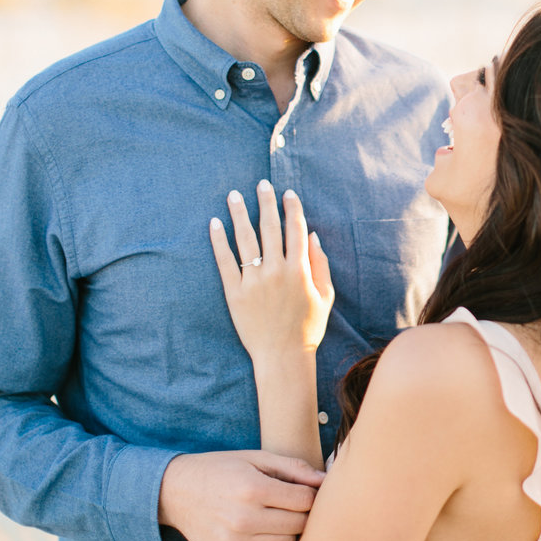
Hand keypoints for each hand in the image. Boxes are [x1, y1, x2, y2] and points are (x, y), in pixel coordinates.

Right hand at [158, 450, 324, 540]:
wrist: (174, 491)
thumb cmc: (220, 469)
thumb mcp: (255, 457)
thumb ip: (293, 467)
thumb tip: (324, 479)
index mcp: (252, 489)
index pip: (305, 501)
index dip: (312, 494)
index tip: (307, 489)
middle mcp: (243, 520)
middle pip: (298, 525)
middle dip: (302, 513)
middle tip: (292, 502)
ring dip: (286, 530)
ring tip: (274, 513)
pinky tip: (256, 527)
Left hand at [210, 181, 333, 359]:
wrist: (283, 356)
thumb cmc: (308, 327)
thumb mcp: (326, 295)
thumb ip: (320, 264)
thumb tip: (311, 236)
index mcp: (300, 270)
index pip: (295, 230)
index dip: (292, 208)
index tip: (287, 193)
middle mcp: (276, 271)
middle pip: (270, 228)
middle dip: (266, 202)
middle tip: (261, 183)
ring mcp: (254, 281)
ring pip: (245, 239)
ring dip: (240, 213)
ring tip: (234, 195)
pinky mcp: (235, 293)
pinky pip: (224, 261)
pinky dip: (218, 240)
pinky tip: (214, 223)